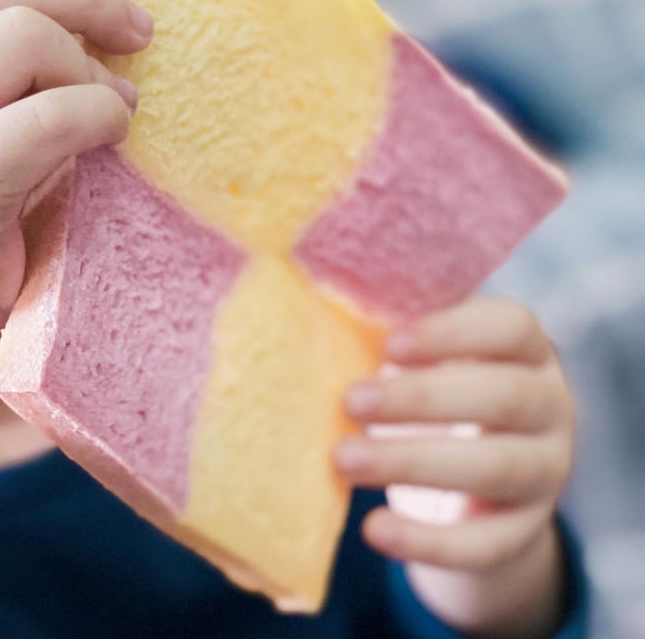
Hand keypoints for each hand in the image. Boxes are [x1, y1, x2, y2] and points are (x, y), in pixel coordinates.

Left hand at [335, 297, 575, 635]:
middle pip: (503, 396)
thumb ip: (384, 337)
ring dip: (413, 462)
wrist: (474, 490)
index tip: (390, 345)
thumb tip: (307, 316)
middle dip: (421, 399)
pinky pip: (485, 542)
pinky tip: (374, 529)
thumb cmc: (430, 397)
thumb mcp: (418, 363)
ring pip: (494, 468)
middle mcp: (550, 406)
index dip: (453, 332)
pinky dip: (427, 541)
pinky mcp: (525, 531)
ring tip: (343, 460)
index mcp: (524, 350)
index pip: (511, 327)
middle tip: (350, 401)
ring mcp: (546, 471)